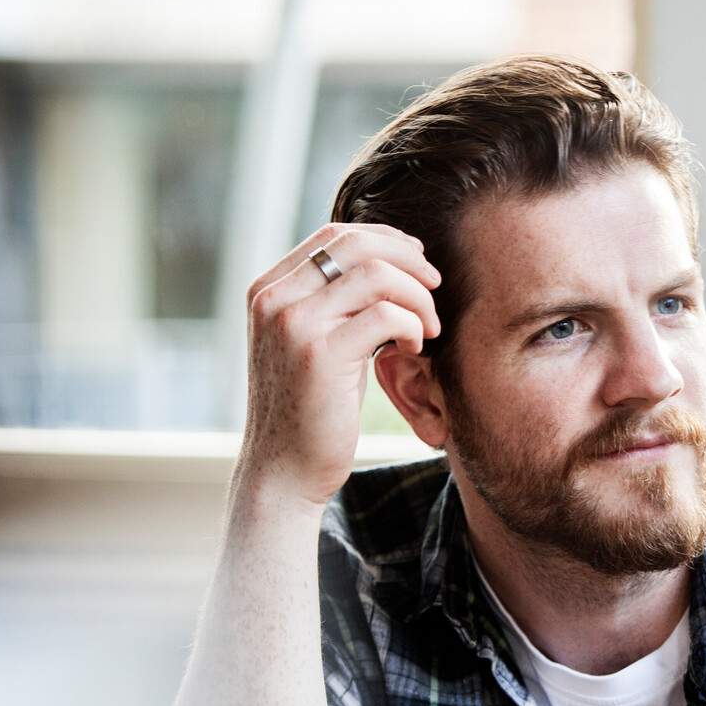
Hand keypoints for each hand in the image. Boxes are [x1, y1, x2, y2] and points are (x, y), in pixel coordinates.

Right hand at [238, 223, 441, 511]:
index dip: (387, 240)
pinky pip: (388, 316)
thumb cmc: (308, 409)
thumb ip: (329, 302)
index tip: (419, 263)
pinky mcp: (320, 355)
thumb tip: (385, 260)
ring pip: (377, 275)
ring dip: (417, 297)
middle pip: (358, 244)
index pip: (335, 235)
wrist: (282, 470)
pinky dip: (414, 327)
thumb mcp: (308, 343)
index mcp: (269, 289)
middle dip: (409, 260)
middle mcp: (274, 299)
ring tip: (427, 328)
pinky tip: (415, 349)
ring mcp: (294, 324)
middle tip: (436, 286)